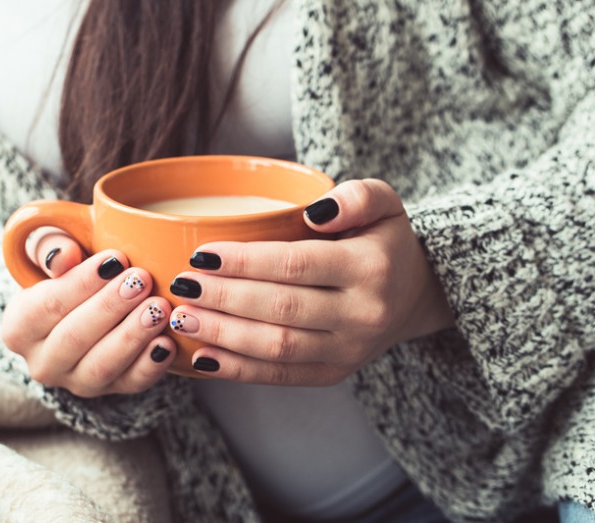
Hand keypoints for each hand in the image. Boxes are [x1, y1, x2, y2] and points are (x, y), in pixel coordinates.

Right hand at [1, 231, 176, 396]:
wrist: (88, 304)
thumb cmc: (70, 271)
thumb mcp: (52, 250)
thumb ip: (50, 245)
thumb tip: (63, 256)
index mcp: (18, 328)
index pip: (46, 307)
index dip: (82, 282)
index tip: (115, 258)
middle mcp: (42, 363)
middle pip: (74, 338)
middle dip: (111, 307)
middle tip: (142, 279)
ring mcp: (76, 382)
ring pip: (101, 366)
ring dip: (132, 336)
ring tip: (159, 308)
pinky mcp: (112, 390)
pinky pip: (131, 383)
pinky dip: (150, 366)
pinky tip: (167, 342)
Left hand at [168, 179, 454, 384]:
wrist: (413, 295)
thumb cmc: (385, 241)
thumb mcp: (385, 202)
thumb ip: (357, 196)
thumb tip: (315, 212)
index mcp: (370, 268)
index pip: (296, 264)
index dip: (244, 262)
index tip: (201, 254)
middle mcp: (362, 315)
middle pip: (280, 309)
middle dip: (223, 298)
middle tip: (180, 286)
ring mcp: (348, 351)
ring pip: (276, 348)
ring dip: (223, 335)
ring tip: (182, 318)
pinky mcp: (332, 374)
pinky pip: (280, 376)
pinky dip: (237, 370)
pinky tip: (202, 357)